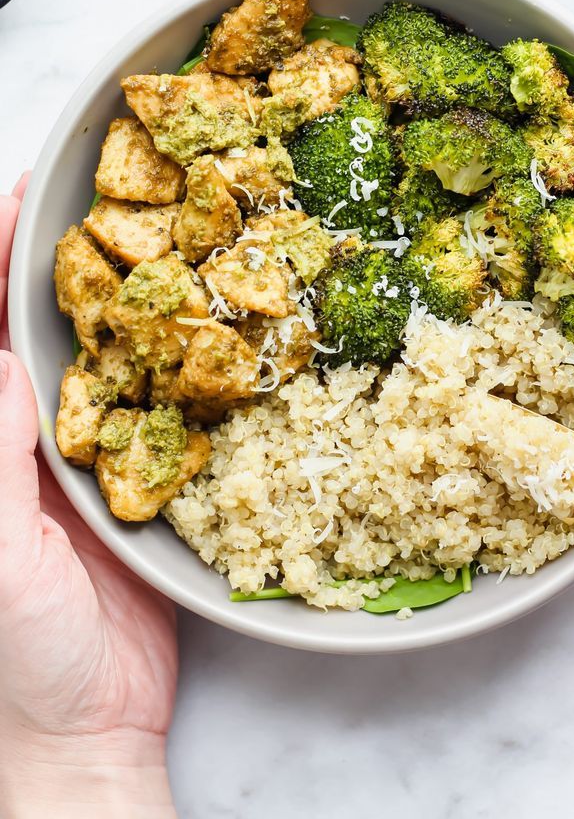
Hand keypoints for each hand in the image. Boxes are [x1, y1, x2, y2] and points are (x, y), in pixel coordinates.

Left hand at [0, 178, 177, 817]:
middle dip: (65, 250)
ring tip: (168, 226)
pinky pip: (168, 400)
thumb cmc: (18, 654)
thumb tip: (2, 362)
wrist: (85, 728)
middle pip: (43, 317)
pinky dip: (185, 355)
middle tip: (106, 183)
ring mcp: (94, 447)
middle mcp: (35, 427)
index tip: (26, 194)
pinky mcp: (152, 474)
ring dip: (131, 288)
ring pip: (112, 347)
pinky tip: (214, 320)